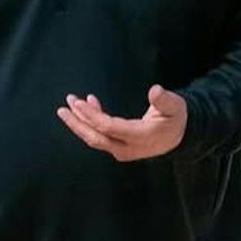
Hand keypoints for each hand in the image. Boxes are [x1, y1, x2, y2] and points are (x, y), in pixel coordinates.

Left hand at [56, 85, 187, 161]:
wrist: (179, 137)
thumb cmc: (176, 118)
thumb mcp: (176, 107)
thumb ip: (165, 100)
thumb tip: (155, 90)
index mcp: (140, 137)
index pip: (109, 128)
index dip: (92, 116)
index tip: (78, 103)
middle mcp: (127, 148)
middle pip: (95, 138)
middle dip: (77, 123)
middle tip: (62, 108)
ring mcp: (121, 150)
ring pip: (95, 138)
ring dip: (80, 122)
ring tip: (70, 102)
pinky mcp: (118, 147)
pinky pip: (100, 135)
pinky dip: (91, 121)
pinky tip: (88, 103)